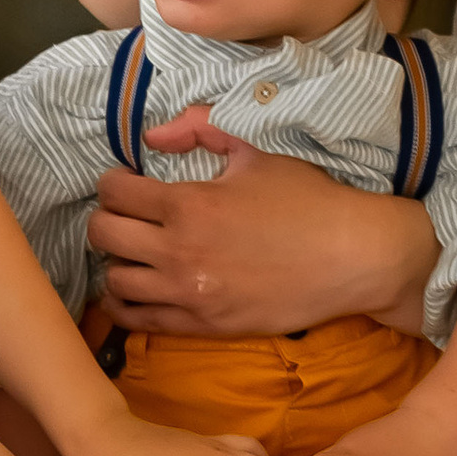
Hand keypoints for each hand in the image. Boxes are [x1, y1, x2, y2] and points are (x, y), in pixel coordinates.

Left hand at [87, 127, 437, 340]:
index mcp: (188, 204)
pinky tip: (134, 291)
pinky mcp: (204, 326)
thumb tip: (153, 135)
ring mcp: (189, 294)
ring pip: (115, 281)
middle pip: (104, 235)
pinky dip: (125, 305)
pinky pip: (140, 321)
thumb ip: (200, 129)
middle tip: (125, 215)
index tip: (126, 182)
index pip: (115, 192)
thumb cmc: (308, 200)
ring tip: (134, 252)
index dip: (114, 181)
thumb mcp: (256, 152)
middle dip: (107, 218)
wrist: (352, 257)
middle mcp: (179, 252)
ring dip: (117, 261)